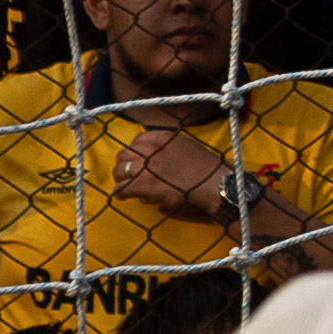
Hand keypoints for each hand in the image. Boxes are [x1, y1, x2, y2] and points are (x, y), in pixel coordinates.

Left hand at [110, 124, 240, 217]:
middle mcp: (152, 147)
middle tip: (129, 176)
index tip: (138, 161)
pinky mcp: (144, 185)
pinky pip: (121, 188)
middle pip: (123, 154)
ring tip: (125, 186)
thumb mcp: (186, 146)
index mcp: (163, 136)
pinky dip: (120, 193)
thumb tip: (153, 157)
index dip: (135, 152)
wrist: (214, 183)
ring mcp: (146, 166)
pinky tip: (125, 197)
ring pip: (118, 171)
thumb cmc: (206, 166)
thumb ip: (167, 147)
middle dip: (124, 165)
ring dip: (120, 179)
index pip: (137, 140)